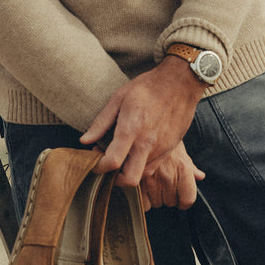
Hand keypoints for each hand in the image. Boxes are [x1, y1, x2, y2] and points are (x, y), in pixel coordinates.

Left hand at [80, 56, 206, 182]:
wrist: (180, 84)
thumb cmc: (147, 88)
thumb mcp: (119, 98)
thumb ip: (101, 122)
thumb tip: (85, 140)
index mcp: (131, 129)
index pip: (113, 161)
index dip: (100, 168)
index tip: (96, 164)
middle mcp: (146, 144)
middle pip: (130, 179)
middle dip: (117, 180)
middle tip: (110, 170)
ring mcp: (160, 149)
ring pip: (141, 174)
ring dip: (130, 171)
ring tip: (123, 158)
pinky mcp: (169, 150)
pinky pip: (153, 167)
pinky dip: (142, 166)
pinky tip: (137, 153)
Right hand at [140, 142, 204, 210]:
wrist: (141, 129)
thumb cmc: (161, 137)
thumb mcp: (179, 149)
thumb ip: (189, 166)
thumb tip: (200, 176)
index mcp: (182, 168)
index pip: (188, 199)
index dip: (184, 202)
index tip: (180, 200)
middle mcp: (169, 176)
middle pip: (171, 202)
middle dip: (167, 196)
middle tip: (161, 184)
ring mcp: (152, 180)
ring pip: (157, 203)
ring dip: (155, 198)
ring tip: (151, 182)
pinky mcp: (137, 183)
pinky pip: (144, 204)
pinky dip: (143, 200)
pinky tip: (142, 188)